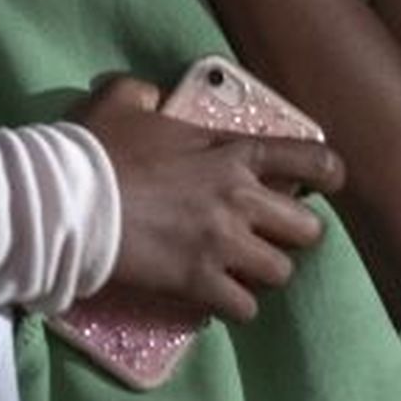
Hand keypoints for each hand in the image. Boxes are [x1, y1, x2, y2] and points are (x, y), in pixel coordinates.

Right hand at [73, 76, 344, 322]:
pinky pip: (244, 309)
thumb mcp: (122, 99)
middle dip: (292, 233)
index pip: (304, 159)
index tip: (328, 181)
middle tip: (266, 232)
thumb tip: (152, 95)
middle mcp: (239, 199)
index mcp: (229, 152)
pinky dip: (233, 304)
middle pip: (307, 229)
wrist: (71, 201)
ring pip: (281, 273)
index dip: (327, 171)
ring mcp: (223, 245)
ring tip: (238, 267)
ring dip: (262, 271)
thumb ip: (146, 91)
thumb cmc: (99, 147)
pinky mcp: (201, 284)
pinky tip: (213, 294)